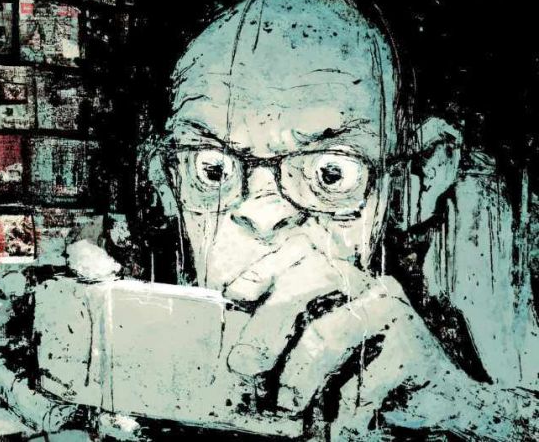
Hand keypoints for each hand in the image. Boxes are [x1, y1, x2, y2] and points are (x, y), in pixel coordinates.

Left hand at [223, 234, 469, 438]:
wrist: (443, 399)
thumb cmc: (368, 372)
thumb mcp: (326, 348)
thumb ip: (291, 337)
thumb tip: (241, 354)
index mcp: (342, 277)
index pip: (300, 254)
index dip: (264, 268)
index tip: (235, 295)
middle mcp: (365, 284)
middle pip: (308, 286)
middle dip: (266, 328)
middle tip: (243, 364)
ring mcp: (390, 312)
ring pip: (326, 335)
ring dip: (298, 376)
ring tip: (288, 403)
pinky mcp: (412, 349)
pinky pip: (361, 381)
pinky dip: (342, 411)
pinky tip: (337, 428)